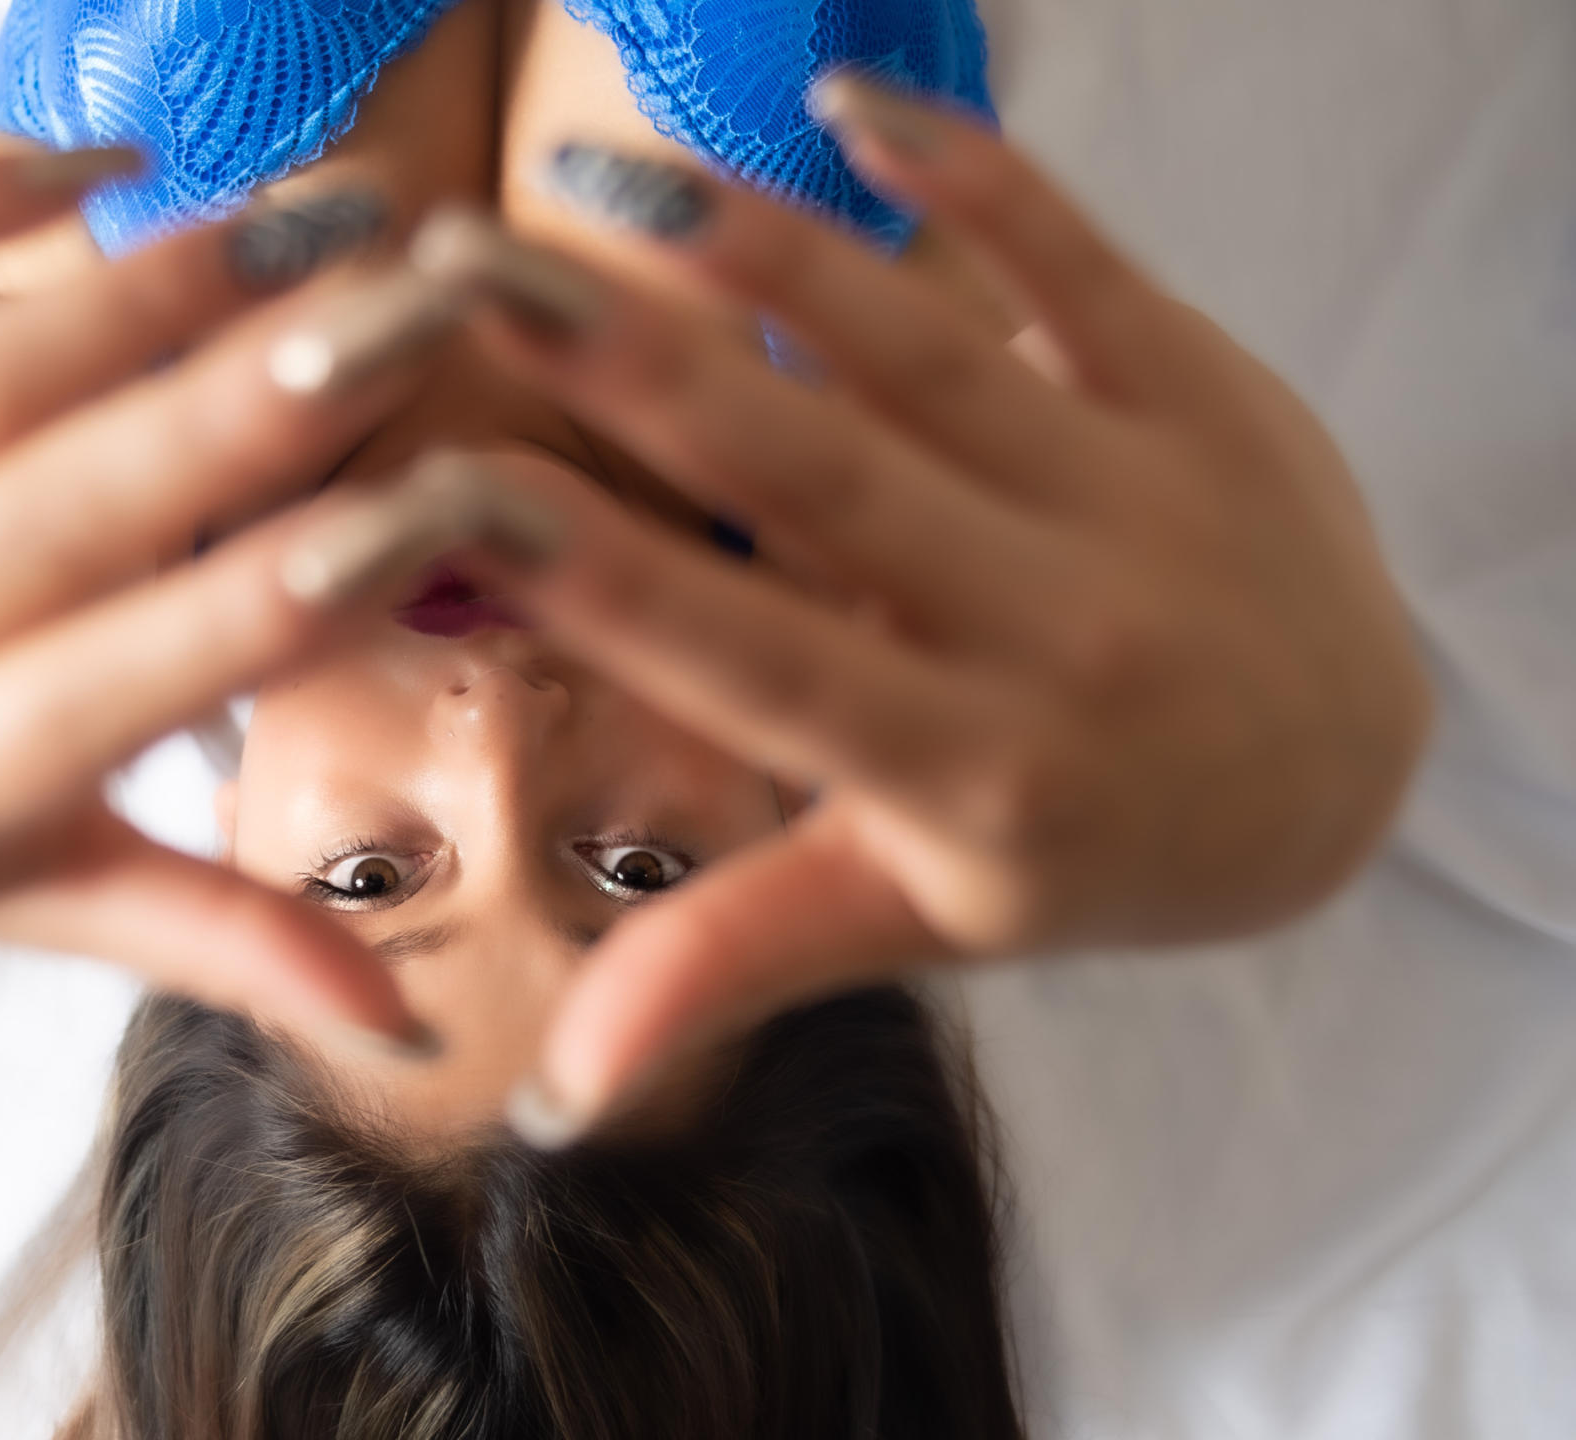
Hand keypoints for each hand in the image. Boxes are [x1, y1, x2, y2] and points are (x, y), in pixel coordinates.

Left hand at [0, 145, 442, 1050]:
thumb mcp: (37, 896)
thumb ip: (217, 939)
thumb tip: (404, 1029)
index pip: (146, 674)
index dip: (300, 587)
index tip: (445, 498)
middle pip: (69, 505)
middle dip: (255, 401)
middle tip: (412, 307)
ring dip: (150, 291)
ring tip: (310, 226)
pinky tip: (110, 159)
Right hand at [414, 75, 1431, 1138]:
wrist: (1338, 778)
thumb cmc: (1085, 847)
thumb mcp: (914, 917)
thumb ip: (734, 962)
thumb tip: (550, 1094)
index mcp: (965, 770)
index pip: (748, 659)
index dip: (599, 575)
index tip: (450, 489)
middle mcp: (1052, 626)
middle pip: (814, 473)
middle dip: (628, 364)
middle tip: (467, 269)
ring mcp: (1136, 491)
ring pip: (924, 348)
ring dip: (757, 250)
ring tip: (600, 176)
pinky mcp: (1203, 388)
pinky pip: (1077, 258)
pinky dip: (968, 174)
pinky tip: (842, 100)